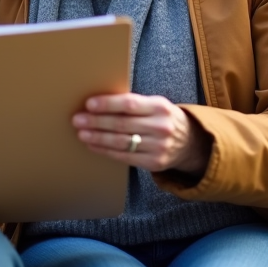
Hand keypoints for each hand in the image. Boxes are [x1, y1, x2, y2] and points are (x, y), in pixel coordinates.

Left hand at [73, 93, 210, 175]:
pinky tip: (93, 145)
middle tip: (77, 119)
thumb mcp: (155, 105)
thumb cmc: (163, 118)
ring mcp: (158, 147)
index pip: (130, 104)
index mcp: (160, 107)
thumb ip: (134, 104)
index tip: (89, 104)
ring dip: (98, 137)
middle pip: (122, 124)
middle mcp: (160, 127)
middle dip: (97, 122)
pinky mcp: (154, 163)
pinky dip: (105, 151)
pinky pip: (124, 157)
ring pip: (121, 142)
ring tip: (81, 133)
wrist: (190, 143)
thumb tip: (99, 102)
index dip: (108, 104)